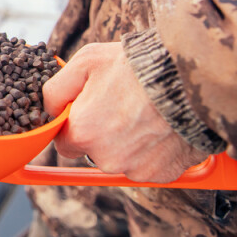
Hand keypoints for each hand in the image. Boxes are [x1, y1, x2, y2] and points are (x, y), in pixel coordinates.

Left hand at [42, 42, 207, 182]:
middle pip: (93, 151)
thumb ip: (56, 90)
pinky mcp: (161, 174)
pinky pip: (147, 165)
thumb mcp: (84, 62)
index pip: (65, 142)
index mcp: (82, 133)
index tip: (90, 109)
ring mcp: (135, 169)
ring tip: (143, 112)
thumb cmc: (134, 66)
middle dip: (101, 133)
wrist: (188, 76)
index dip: (76, 124)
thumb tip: (48, 109)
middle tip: (120, 105)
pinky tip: (159, 126)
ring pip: (120, 159)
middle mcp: (106, 158)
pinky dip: (152, 150)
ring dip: (127, 142)